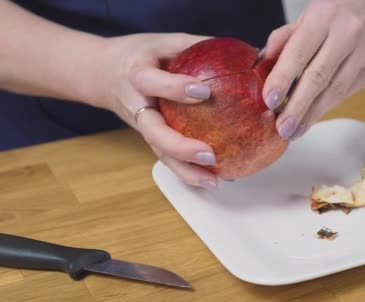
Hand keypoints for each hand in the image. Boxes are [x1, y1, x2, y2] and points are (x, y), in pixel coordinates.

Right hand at [98, 33, 218, 189]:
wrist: (101, 74)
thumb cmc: (140, 55)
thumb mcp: (163, 41)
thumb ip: (197, 44)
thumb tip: (246, 49)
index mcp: (137, 75)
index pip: (154, 83)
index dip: (176, 88)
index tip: (203, 92)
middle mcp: (137, 106)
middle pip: (154, 133)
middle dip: (180, 147)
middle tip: (209, 154)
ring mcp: (142, 127)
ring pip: (160, 153)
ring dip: (186, 171)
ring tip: (214, 181)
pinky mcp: (150, 139)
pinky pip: (168, 158)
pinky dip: (188, 172)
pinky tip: (214, 180)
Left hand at [261, 0, 364, 139]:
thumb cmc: (339, 8)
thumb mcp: (309, 14)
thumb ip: (285, 38)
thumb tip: (261, 65)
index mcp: (324, 17)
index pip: (299, 53)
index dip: (282, 79)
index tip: (270, 101)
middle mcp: (348, 34)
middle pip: (318, 78)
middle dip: (297, 107)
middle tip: (282, 128)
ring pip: (335, 91)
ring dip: (312, 114)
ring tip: (295, 131)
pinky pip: (347, 93)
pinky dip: (327, 106)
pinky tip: (313, 117)